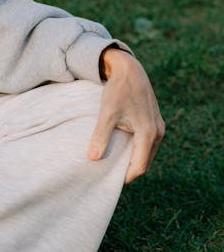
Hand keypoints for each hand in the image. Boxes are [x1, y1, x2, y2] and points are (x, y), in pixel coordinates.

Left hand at [88, 46, 164, 182]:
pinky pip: (148, 143)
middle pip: (146, 162)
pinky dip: (138, 150)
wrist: (129, 69)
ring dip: (134, 160)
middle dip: (130, 170)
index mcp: (148, 133)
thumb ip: (101, 136)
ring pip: (148, 153)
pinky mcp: (155, 121)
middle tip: (111, 176)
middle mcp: (158, 132)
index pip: (140, 166)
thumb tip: (92, 159)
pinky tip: (123, 149)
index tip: (111, 182)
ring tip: (116, 164)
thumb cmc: (117, 90)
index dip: (126, 177)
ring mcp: (158, 127)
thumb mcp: (107, 112)